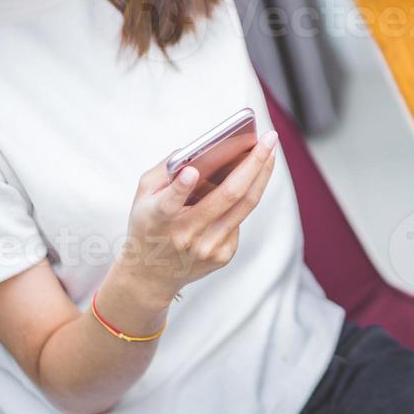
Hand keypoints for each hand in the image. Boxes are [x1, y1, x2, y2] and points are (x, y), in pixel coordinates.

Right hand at [116, 130, 279, 305]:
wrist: (151, 275)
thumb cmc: (148, 224)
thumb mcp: (142, 197)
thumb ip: (163, 171)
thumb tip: (197, 149)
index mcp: (158, 219)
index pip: (169, 205)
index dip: (180, 189)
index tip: (191, 171)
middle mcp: (185, 235)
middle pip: (227, 197)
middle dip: (252, 164)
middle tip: (269, 138)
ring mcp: (207, 248)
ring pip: (244, 206)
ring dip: (262, 174)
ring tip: (271, 149)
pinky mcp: (223, 255)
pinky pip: (239, 218)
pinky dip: (245, 195)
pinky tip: (251, 178)